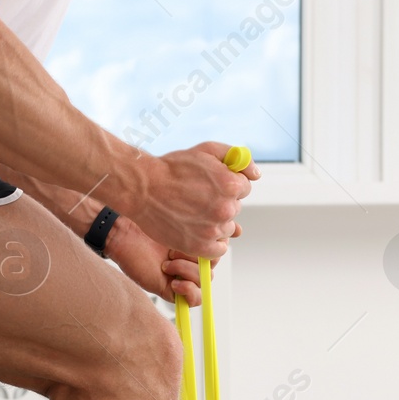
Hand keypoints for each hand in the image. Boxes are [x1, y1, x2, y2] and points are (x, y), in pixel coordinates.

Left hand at [104, 217, 241, 306]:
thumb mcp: (184, 221)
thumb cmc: (148, 222)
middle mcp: (189, 261)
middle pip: (214, 265)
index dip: (216, 245)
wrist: (123, 233)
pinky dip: (189, 290)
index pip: (220, 250)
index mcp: (194, 244)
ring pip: (205, 281)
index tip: (204, 237)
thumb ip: (209, 225)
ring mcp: (181, 275)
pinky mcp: (170, 290)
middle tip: (176, 249)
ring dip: (189, 271)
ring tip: (168, 262)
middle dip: (200, 256)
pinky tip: (174, 280)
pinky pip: (194, 299)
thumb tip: (239, 230)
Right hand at [123, 142, 258, 258]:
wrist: (142, 188)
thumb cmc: (172, 168)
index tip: (209, 185)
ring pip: (226, 229)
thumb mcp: (207, 150)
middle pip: (234, 209)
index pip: (244, 188)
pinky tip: (196, 231)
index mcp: (231, 185)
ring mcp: (212, 229)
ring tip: (191, 213)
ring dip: (213, 223)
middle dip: (220, 204)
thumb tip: (256, 175)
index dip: (227, 185)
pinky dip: (210, 243)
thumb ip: (237, 160)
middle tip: (196, 199)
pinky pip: (217, 249)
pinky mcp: (199, 246)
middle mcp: (225, 209)